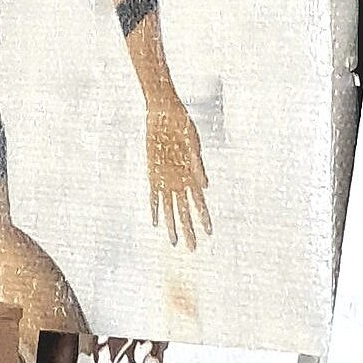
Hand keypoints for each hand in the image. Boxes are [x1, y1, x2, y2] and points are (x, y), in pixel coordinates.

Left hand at [145, 97, 210, 249]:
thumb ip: (198, 165)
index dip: (204, 218)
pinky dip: (154, 208)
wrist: (163, 113)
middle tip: (192, 249)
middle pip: (185, 211)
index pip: (200, 202)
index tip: (210, 233)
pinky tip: (155, 222)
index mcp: (193, 175)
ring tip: (173, 242)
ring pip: (169, 208)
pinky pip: (152, 195)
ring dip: (171, 224)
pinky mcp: (152, 172)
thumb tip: (205, 186)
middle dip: (188, 229)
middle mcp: (179, 180)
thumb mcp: (194, 143)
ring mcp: (165, 178)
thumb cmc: (183, 125)